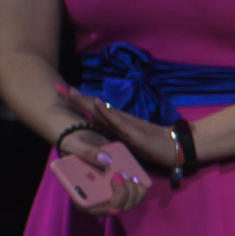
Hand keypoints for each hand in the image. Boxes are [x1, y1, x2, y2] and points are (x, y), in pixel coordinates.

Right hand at [55, 124, 150, 215]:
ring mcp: (110, 196)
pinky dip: (140, 188)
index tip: (111, 180)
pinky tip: (136, 176)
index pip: (94, 209)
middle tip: (121, 173)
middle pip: (116, 208)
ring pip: (129, 204)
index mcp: (79, 196)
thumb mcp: (75, 144)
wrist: (86, 141)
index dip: (105, 202)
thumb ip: (87, 152)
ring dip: (134, 190)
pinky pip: (136, 197)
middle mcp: (96, 200)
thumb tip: (107, 161)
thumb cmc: (74, 146)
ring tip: (128, 173)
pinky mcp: (122, 190)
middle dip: (124, 192)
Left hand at [62, 87, 177, 168]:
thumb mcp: (130, 143)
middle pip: (95, 107)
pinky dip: (107, 112)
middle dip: (75, 98)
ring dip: (87, 101)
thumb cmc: (155, 146)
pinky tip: (98, 104)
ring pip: (104, 111)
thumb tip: (100, 138)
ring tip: (72, 92)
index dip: (79, 101)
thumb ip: (117, 138)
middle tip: (57, 87)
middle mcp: (120, 121)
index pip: (95, 110)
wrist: (177, 148)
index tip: (61, 92)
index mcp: (118, 124)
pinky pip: (118, 122)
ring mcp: (127, 125)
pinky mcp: (135, 133)